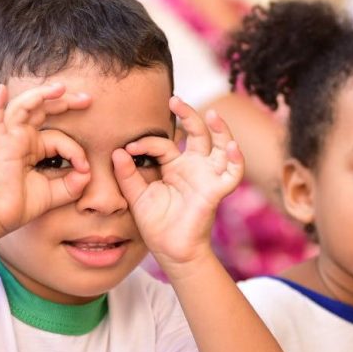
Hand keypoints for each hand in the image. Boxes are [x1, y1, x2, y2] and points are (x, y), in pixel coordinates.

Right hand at [0, 83, 91, 235]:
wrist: (1, 217)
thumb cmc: (23, 205)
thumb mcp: (58, 192)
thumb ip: (75, 182)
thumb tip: (87, 171)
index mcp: (35, 148)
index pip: (61, 138)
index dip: (76, 151)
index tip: (84, 169)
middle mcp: (22, 139)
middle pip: (44, 112)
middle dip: (66, 102)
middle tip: (87, 99)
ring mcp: (10, 138)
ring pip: (25, 108)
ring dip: (42, 95)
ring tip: (60, 88)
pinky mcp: (2, 144)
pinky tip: (1, 90)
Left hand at [113, 96, 242, 268]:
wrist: (171, 251)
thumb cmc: (157, 225)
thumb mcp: (136, 196)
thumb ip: (127, 174)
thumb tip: (117, 151)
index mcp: (174, 167)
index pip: (164, 144)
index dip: (146, 142)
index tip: (129, 148)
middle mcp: (193, 168)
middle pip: (198, 134)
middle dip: (189, 116)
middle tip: (175, 100)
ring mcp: (206, 178)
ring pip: (220, 147)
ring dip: (220, 130)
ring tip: (212, 114)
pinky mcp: (215, 191)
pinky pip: (232, 174)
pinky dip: (235, 160)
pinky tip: (231, 147)